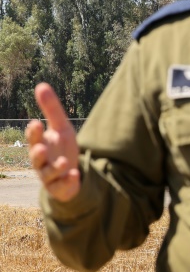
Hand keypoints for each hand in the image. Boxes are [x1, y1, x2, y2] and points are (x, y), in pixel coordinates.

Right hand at [26, 83, 80, 201]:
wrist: (68, 174)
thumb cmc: (60, 148)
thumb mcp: (61, 127)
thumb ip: (51, 109)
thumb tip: (41, 85)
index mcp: (40, 144)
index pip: (34, 138)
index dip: (34, 133)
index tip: (36, 123)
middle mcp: (41, 161)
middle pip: (36, 157)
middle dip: (37, 153)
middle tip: (40, 147)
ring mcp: (49, 175)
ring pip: (47, 173)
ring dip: (54, 167)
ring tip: (63, 162)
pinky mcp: (59, 187)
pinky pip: (62, 186)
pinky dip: (67, 181)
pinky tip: (74, 174)